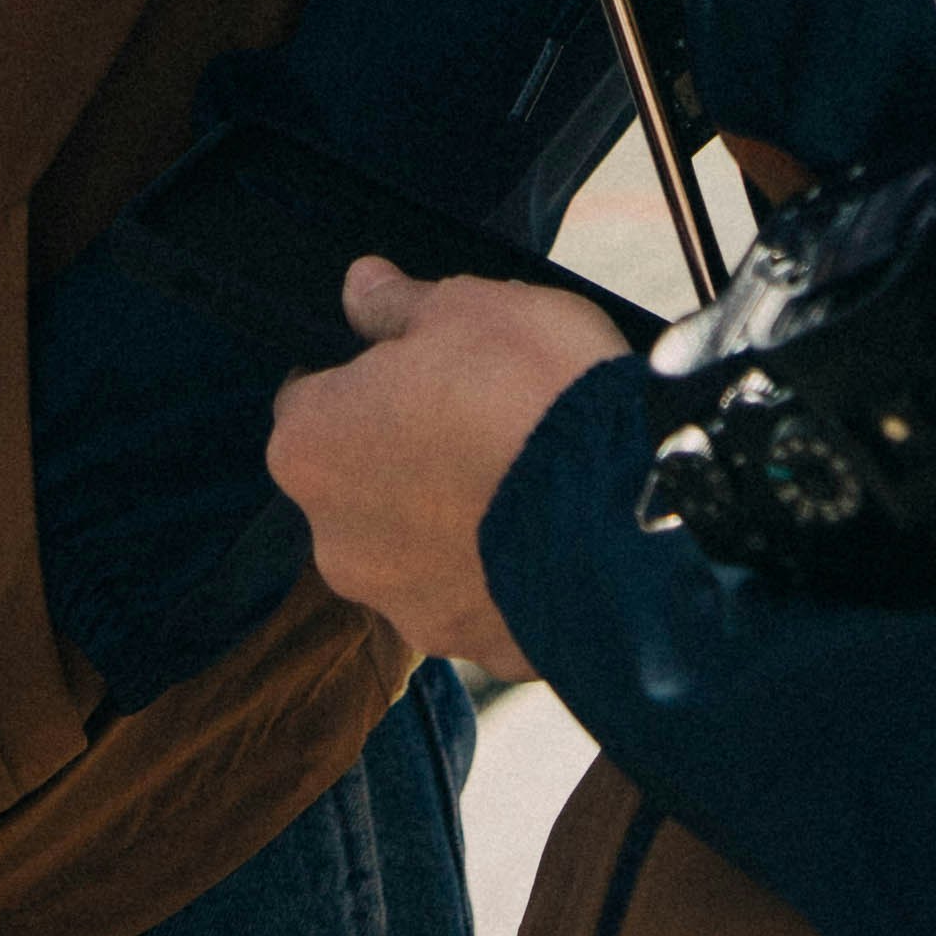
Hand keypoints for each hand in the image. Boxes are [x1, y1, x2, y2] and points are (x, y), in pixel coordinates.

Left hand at [266, 261, 630, 667]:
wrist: (625, 512)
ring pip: (412, 548)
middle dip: (402, 456)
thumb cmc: (528, 392)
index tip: (414, 369)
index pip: (309, 401)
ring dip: (448, 520)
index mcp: (310, 447)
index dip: (362, 378)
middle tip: (476, 419)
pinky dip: (496, 571)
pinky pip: (472, 596)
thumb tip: (360, 287)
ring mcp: (401, 605)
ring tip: (520, 480)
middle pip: (357, 482)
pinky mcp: (468, 648)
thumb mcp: (465, 307)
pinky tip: (544, 534)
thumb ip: (397, 305)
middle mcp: (334, 541)